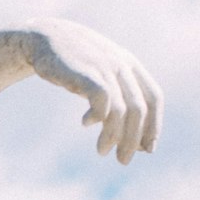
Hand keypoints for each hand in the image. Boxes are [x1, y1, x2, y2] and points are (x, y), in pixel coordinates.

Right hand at [24, 19, 161, 164]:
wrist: (44, 38)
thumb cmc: (74, 65)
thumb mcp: (100, 77)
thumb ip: (117, 99)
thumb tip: (133, 138)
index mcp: (130, 65)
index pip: (153, 97)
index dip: (154, 124)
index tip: (148, 149)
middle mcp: (122, 65)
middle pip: (138, 109)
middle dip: (133, 139)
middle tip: (123, 161)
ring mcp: (105, 67)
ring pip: (121, 110)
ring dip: (113, 136)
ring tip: (102, 151)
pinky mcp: (87, 73)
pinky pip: (102, 101)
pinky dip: (97, 117)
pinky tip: (85, 123)